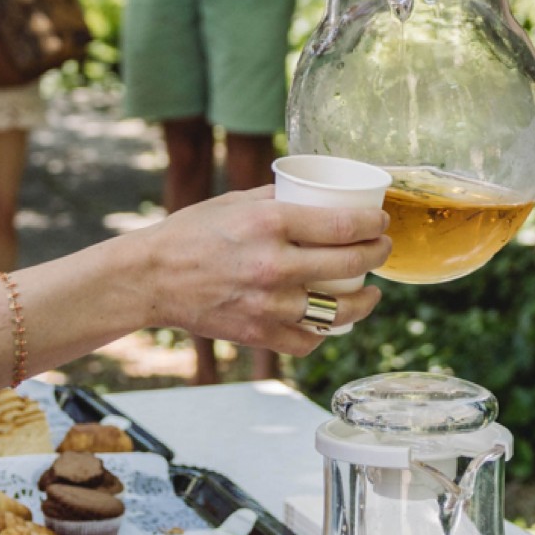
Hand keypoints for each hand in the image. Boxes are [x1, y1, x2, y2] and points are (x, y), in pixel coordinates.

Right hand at [140, 188, 388, 354]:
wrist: (151, 278)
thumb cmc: (192, 233)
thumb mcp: (236, 201)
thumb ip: (279, 197)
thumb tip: (317, 193)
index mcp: (270, 223)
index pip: (344, 225)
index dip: (374, 224)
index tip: (381, 222)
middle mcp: (274, 264)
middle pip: (350, 264)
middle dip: (378, 255)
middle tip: (383, 249)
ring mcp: (268, 304)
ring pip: (338, 311)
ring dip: (364, 302)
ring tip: (370, 293)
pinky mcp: (258, 334)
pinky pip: (308, 340)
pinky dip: (324, 333)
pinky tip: (331, 322)